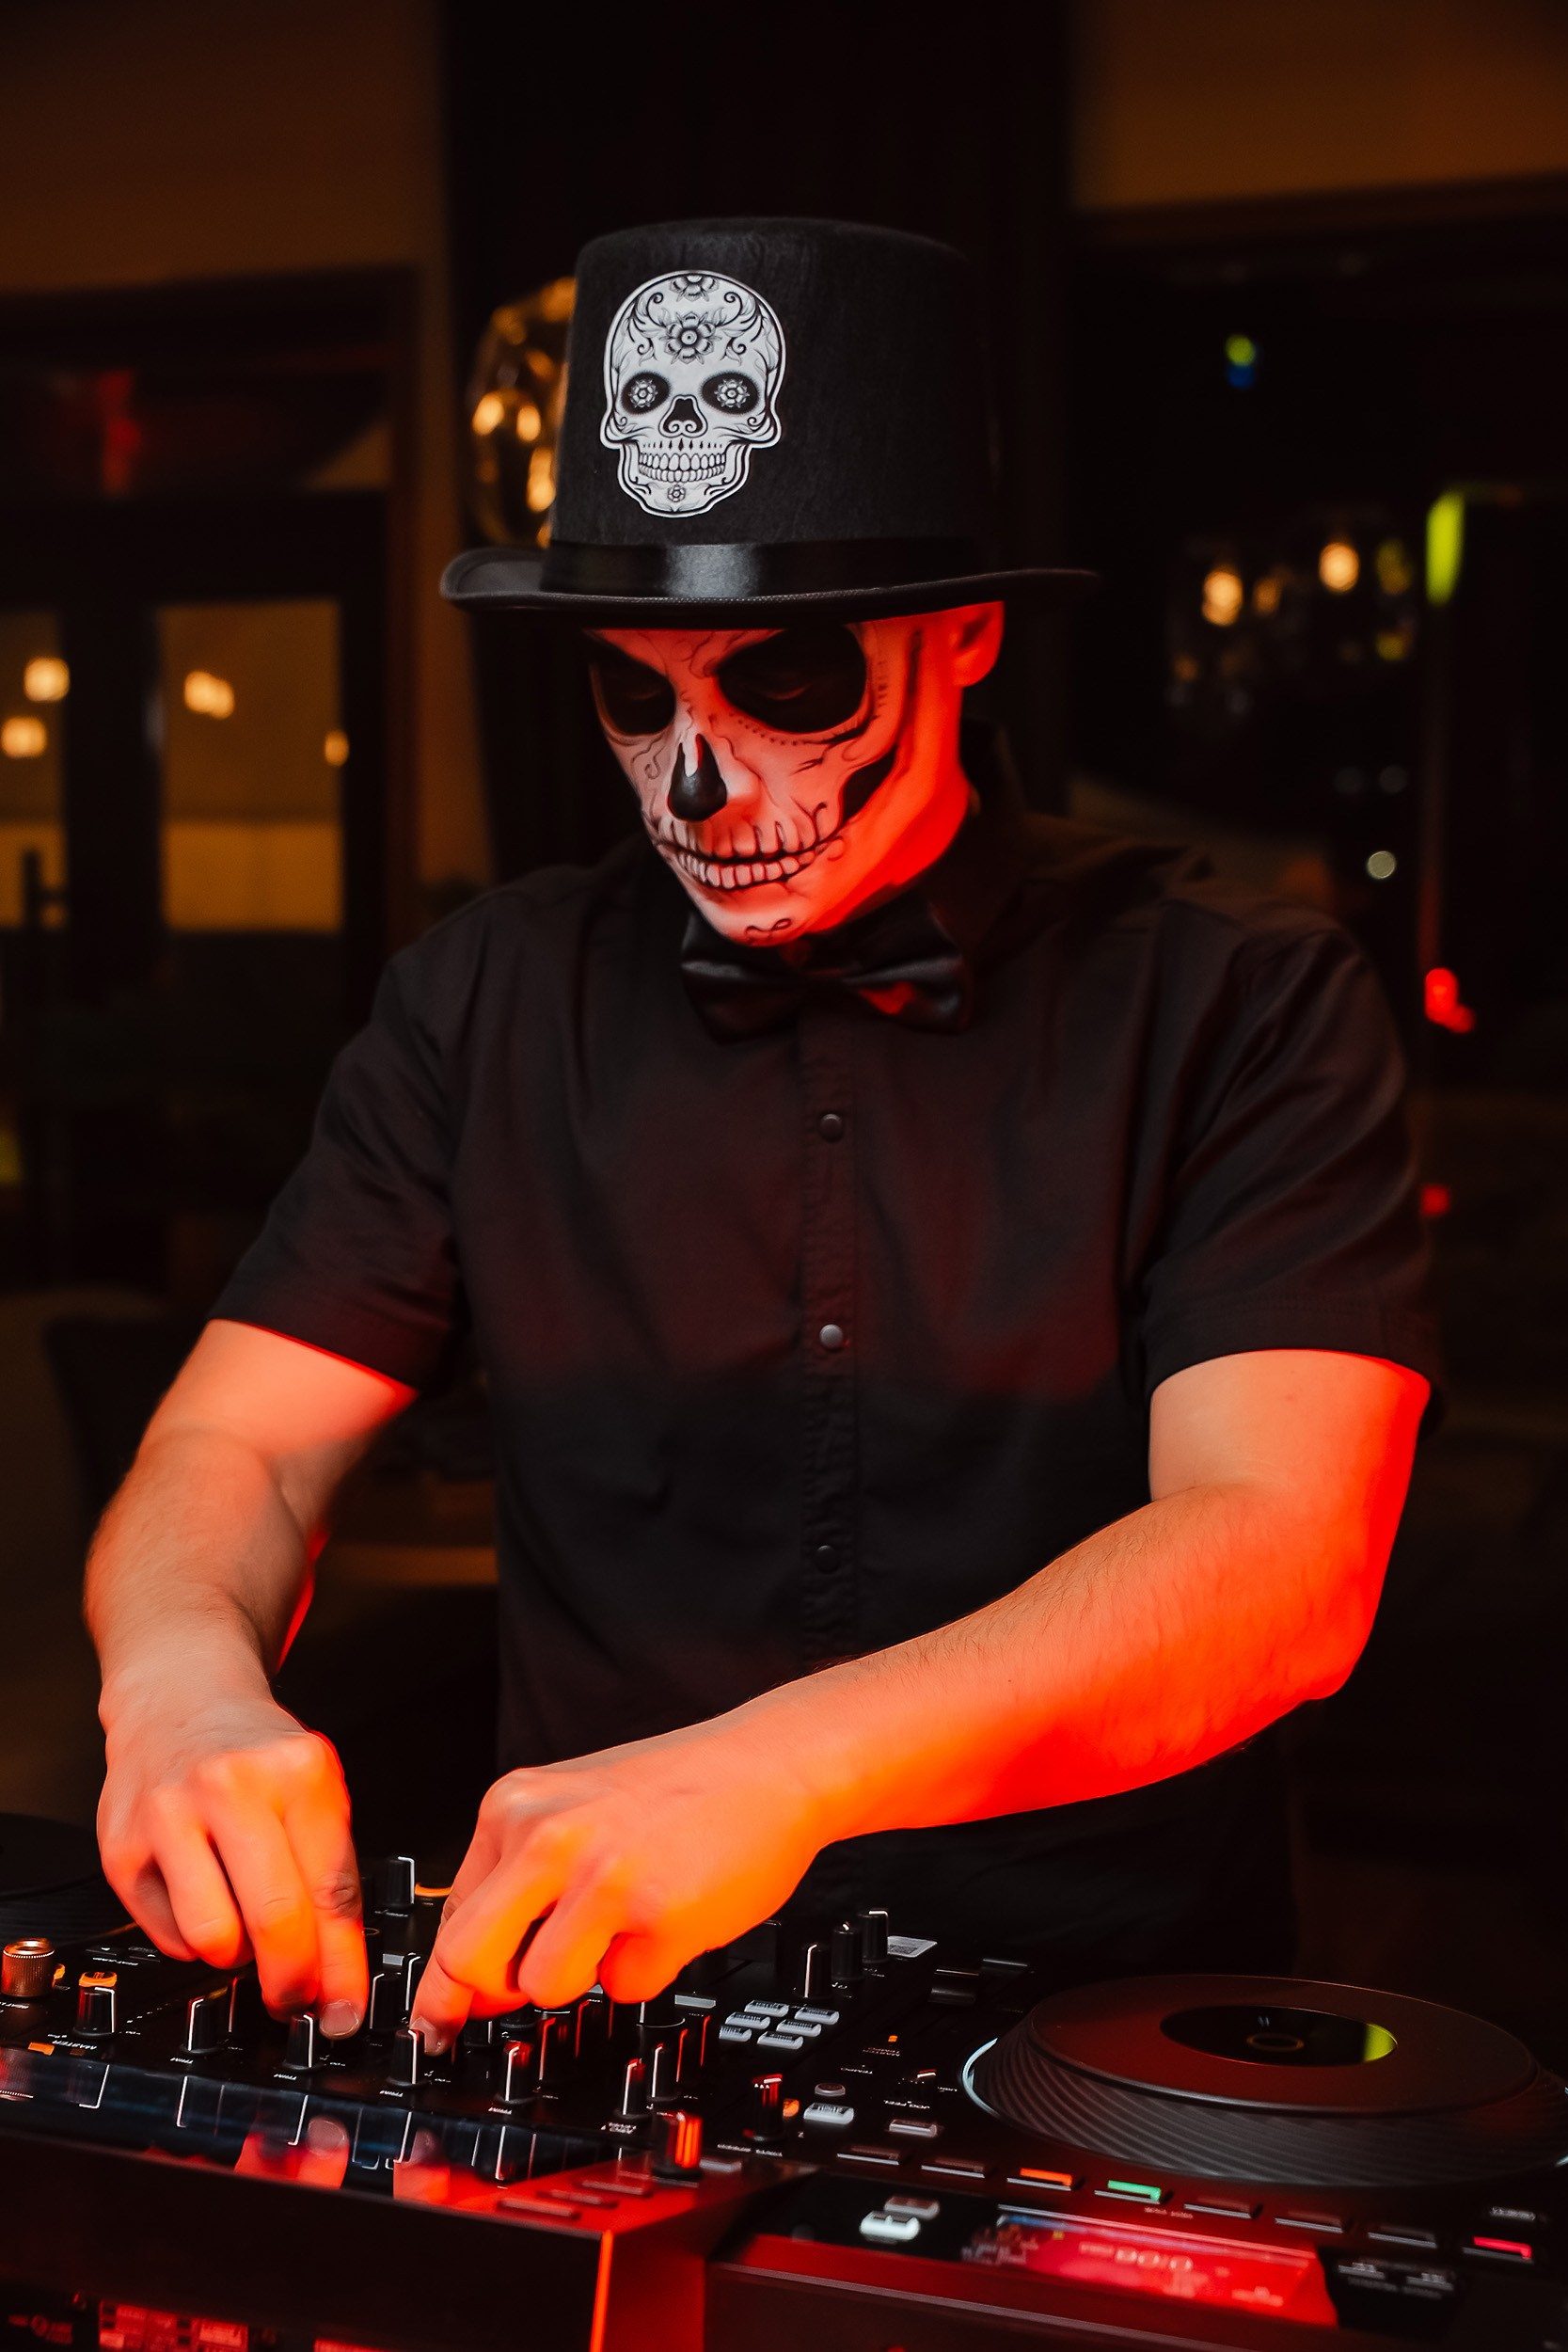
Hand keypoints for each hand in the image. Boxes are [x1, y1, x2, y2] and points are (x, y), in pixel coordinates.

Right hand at [97, 1676, 365, 2034]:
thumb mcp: (313, 1790)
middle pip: (275, 1919)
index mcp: (298, 1770)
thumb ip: (329, 1873)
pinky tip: (205, 1902)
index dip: (343, 1964)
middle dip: (293, 1980)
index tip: (345, 2007)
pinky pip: (168, 1934)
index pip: (332, 1889)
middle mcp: (231, 1787)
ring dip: (236, 1958)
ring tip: (246, 1934)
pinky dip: (193, 1940)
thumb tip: (338, 1974)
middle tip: (297, 1998)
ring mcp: (170, 1814)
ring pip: (214, 1938)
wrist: (180, 1697)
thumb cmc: (254, 1751)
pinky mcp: (121, 1845)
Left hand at [411, 1717, 824, 2045]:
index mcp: (515, 1806)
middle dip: (497, 1993)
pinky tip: (673, 1913)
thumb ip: (521, 1879)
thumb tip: (474, 1979)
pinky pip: (624, 1989)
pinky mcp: (655, 1913)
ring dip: (587, 1975)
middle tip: (532, 1985)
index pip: (452, 1916)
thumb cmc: (679, 1791)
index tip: (438, 2024)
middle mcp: (546, 1835)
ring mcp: (599, 1874)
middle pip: (469, 1962)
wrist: (771, 1763)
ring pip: (545, 1987)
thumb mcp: (573, 1808)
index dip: (449, 1982)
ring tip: (627, 1920)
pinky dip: (650, 1968)